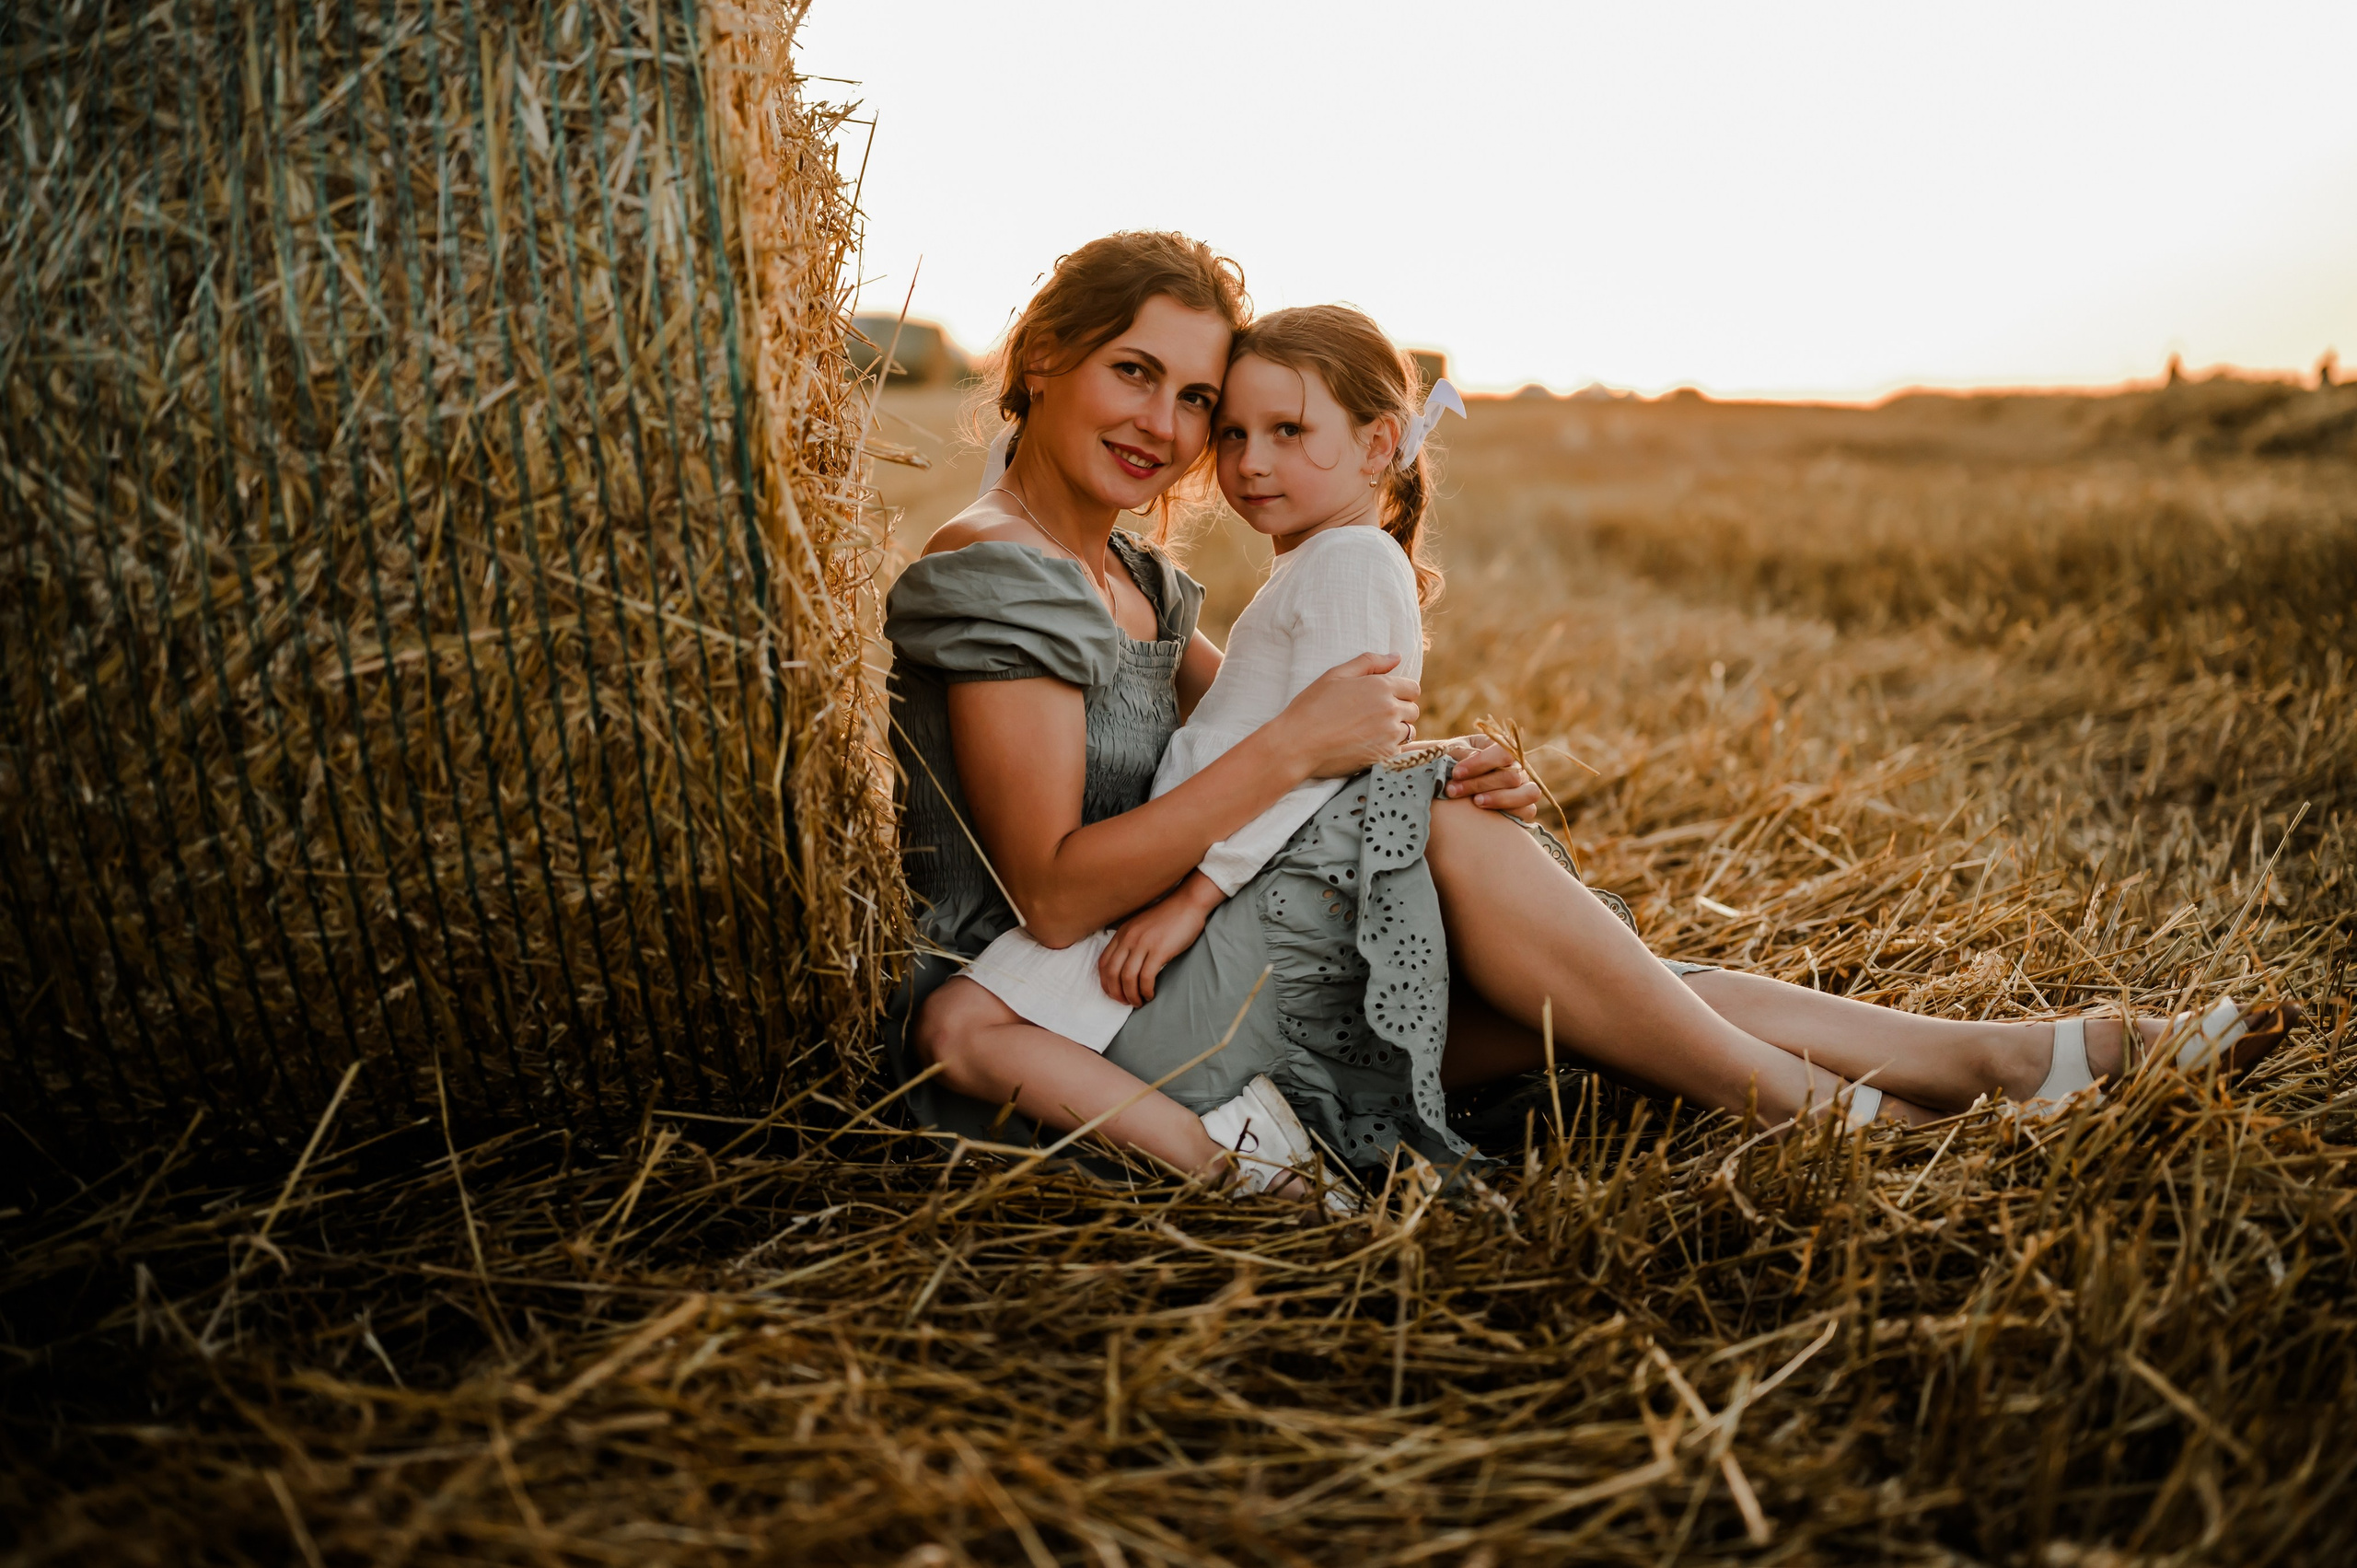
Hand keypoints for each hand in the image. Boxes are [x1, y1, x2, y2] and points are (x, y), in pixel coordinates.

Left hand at [1099, 874, 1223, 1005]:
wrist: (1188, 904)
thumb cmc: (1167, 917)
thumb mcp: (1140, 925)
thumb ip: (1129, 940)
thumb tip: (1125, 964)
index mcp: (1122, 933)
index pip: (1103, 962)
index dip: (1105, 982)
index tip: (1113, 993)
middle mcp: (1128, 938)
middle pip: (1112, 973)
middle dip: (1116, 993)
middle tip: (1125, 1002)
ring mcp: (1143, 944)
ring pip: (1127, 978)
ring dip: (1131, 995)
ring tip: (1138, 1002)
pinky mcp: (1159, 950)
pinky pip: (1146, 977)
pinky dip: (1145, 990)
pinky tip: (1150, 994)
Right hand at [1279, 652, 1420, 778]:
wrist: (1297, 744)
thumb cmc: (1312, 707)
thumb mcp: (1336, 675)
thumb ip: (1370, 662)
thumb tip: (1397, 656)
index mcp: (1381, 686)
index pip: (1412, 689)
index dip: (1399, 693)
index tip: (1383, 700)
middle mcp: (1390, 709)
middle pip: (1412, 710)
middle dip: (1398, 712)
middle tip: (1371, 718)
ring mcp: (1390, 734)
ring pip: (1408, 732)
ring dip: (1394, 732)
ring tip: (1368, 733)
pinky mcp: (1384, 756)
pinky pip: (1398, 751)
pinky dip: (1386, 749)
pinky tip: (1365, 746)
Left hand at [1441, 736, 1542, 820]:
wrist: (1444, 783)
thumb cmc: (1449, 764)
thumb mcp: (1451, 753)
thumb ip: (1462, 754)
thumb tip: (1472, 759)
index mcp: (1501, 746)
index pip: (1503, 752)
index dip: (1481, 763)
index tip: (1456, 773)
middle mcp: (1517, 765)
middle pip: (1512, 776)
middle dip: (1480, 784)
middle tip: (1453, 790)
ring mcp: (1523, 786)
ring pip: (1529, 793)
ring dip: (1500, 799)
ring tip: (1475, 802)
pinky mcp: (1522, 806)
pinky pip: (1527, 811)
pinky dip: (1510, 813)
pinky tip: (1486, 814)